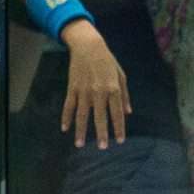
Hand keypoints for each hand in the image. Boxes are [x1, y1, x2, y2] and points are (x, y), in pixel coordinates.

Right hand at [59, 21, 129, 146]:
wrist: (88, 46)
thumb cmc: (107, 61)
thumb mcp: (120, 75)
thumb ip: (124, 95)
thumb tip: (128, 113)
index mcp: (113, 89)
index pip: (117, 113)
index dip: (119, 127)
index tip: (119, 141)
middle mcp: (98, 92)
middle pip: (100, 117)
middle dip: (101, 133)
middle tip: (102, 148)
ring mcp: (84, 91)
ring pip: (82, 114)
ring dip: (80, 130)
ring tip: (79, 145)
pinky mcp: (72, 88)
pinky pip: (68, 105)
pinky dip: (66, 117)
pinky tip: (65, 128)